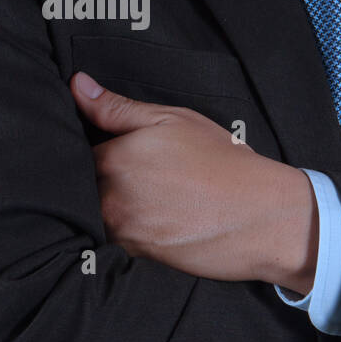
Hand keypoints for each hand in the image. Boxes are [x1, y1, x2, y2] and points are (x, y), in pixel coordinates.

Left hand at [70, 72, 317, 292]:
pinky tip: (162, 219)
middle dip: (103, 181)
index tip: (126, 154)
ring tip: (157, 198)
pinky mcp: (137, 255)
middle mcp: (110, 196)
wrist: (263, 217)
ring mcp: (122, 229)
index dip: (98, 151)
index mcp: (114, 157)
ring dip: (117, 207)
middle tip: (147, 178)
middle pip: (83, 187)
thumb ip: (119, 107)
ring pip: (98, 214)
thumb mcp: (175, 121)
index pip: (77, 154)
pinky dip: (132, 229)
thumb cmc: (225, 163)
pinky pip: (117, 239)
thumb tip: (77, 86)